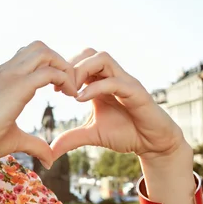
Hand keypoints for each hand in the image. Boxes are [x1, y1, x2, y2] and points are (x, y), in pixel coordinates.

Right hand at [0, 41, 77, 167]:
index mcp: (3, 78)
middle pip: (40, 48)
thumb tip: (50, 159)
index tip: (58, 89)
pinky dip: (65, 79)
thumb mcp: (14, 139)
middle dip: (59, 62)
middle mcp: (7, 71)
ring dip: (63, 67)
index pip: (30, 56)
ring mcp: (10, 75)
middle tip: (67, 86)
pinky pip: (50, 71)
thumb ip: (34, 144)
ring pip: (45, 52)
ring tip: (70, 89)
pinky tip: (70, 96)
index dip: (49, 67)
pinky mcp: (17, 86)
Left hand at [50, 48, 187, 161]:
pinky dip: (95, 87)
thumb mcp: (92, 135)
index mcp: (100, 82)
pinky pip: (114, 81)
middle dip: (70, 66)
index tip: (54, 89)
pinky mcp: (137, 92)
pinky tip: (81, 100)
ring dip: (81, 71)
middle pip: (89, 52)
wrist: (152, 144)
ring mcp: (125, 82)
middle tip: (60, 88)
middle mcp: (113, 77)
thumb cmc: (125, 133)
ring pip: (102, 58)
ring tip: (71, 92)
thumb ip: (71, 139)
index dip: (64, 71)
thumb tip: (50, 151)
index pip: (80, 60)